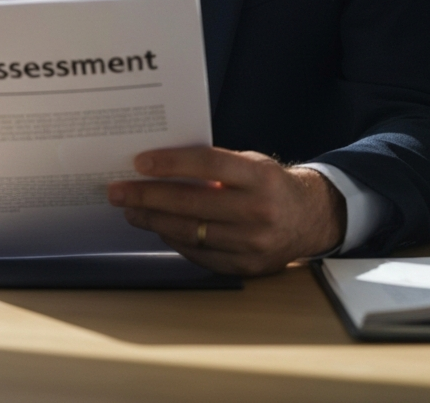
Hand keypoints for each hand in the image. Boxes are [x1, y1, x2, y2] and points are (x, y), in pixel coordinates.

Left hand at [107, 146, 345, 275]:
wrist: (310, 218)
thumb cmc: (270, 184)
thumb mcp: (250, 164)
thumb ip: (214, 166)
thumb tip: (160, 167)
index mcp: (259, 177)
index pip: (207, 165)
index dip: (171, 164)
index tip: (139, 162)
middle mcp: (258, 211)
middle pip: (192, 204)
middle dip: (148, 197)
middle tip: (118, 191)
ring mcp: (253, 244)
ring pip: (191, 233)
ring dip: (154, 221)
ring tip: (131, 210)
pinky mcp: (247, 267)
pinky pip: (201, 255)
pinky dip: (175, 240)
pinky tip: (159, 228)